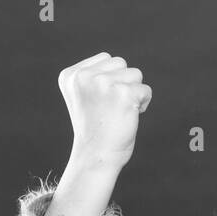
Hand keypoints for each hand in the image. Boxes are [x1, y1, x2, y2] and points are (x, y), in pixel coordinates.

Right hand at [59, 52, 152, 175]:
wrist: (96, 156)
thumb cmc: (95, 129)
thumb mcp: (85, 96)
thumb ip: (94, 76)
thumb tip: (119, 65)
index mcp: (71, 75)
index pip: (106, 59)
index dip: (111, 80)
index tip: (100, 102)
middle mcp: (84, 76)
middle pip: (121, 63)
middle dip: (123, 83)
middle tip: (112, 108)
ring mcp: (103, 83)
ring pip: (135, 74)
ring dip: (134, 92)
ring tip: (119, 112)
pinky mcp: (123, 94)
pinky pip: (145, 90)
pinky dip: (143, 103)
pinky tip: (129, 116)